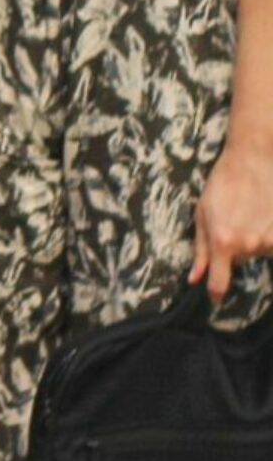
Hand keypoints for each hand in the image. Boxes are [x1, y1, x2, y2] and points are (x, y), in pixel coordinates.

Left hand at [191, 135, 272, 302]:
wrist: (253, 161)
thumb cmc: (222, 184)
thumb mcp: (202, 214)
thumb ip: (199, 250)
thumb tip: (195, 279)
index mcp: (222, 241)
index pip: (219, 283)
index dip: (216, 294)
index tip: (215, 299)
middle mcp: (248, 245)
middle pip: (239, 260)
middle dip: (233, 246)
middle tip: (232, 219)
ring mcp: (269, 241)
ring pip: (257, 251)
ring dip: (251, 239)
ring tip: (248, 212)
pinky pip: (271, 245)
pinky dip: (266, 234)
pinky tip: (261, 215)